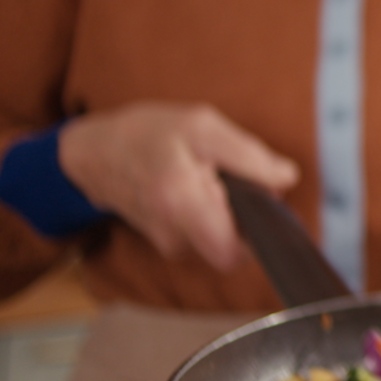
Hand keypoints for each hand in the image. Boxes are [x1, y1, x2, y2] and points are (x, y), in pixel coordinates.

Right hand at [58, 102, 298, 270]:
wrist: (94, 153)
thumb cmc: (147, 134)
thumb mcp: (202, 126)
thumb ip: (249, 155)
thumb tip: (287, 178)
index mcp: (182, 203)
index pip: (233, 254)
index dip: (258, 236)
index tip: (262, 205)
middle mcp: (174, 235)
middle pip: (234, 245)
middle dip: (244, 216)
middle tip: (231, 178)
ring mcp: (169, 244)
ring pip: (220, 238)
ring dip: (225, 212)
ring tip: (206, 177)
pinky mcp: (168, 243)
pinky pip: (204, 234)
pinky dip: (208, 214)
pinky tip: (195, 187)